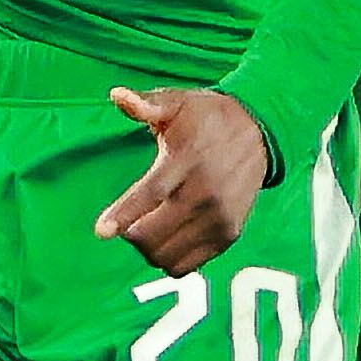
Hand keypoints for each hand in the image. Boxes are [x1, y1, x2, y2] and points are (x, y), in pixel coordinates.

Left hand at [93, 85, 272, 275]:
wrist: (259, 131)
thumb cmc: (207, 117)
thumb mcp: (177, 102)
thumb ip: (146, 104)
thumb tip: (117, 95)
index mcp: (187, 160)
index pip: (151, 193)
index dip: (124, 214)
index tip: (101, 231)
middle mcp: (205, 193)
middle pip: (154, 234)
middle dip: (130, 232)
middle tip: (127, 221)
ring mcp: (219, 218)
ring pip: (167, 256)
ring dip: (148, 248)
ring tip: (147, 228)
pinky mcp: (229, 235)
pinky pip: (187, 266)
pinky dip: (169, 259)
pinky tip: (167, 238)